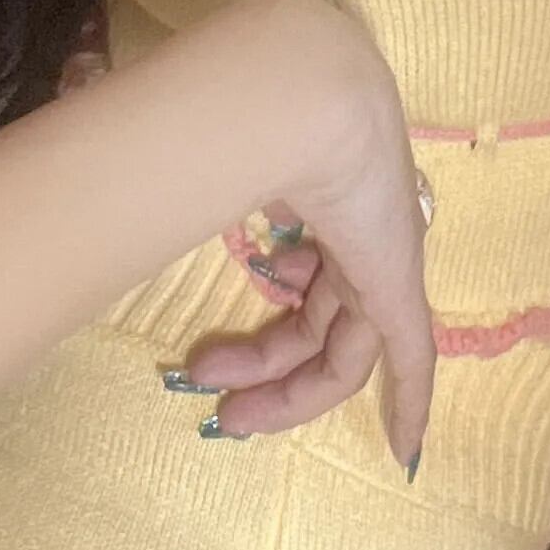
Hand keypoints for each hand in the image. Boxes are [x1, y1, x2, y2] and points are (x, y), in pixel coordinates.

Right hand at [178, 18, 435, 470]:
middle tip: (204, 384)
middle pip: (317, 323)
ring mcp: (383, 263)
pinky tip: (406, 452)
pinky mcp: (397, 285)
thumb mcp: (223, 176)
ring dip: (286, 389)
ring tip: (224, 403)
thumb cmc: (249, 123)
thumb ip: (205, 201)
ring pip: (343, 351)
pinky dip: (410, 403)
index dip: (275, 327)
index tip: (221, 361)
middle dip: (261, 365)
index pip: (308, 286)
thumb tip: (138, 202)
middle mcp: (362, 238)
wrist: (305, 98)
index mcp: (328, 209)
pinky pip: (412, 356)